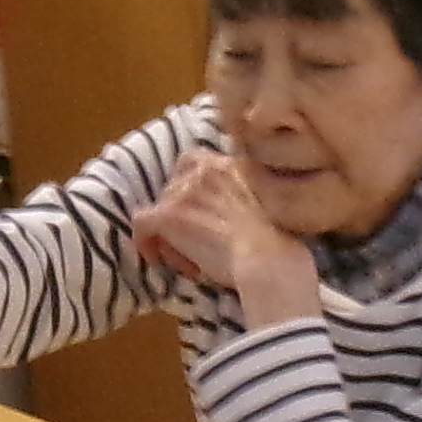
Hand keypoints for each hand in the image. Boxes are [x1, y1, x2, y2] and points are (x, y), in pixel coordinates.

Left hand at [128, 151, 317, 324]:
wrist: (269, 259)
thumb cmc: (279, 244)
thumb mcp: (270, 204)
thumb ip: (247, 196)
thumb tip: (231, 215)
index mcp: (233, 164)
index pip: (195, 161)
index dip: (189, 186)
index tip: (197, 211)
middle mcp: (206, 169)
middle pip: (174, 187)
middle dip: (180, 214)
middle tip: (195, 243)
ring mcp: (185, 191)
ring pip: (161, 208)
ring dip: (170, 232)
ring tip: (189, 258)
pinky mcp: (170, 215)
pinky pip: (142, 224)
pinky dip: (145, 241)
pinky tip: (156, 259)